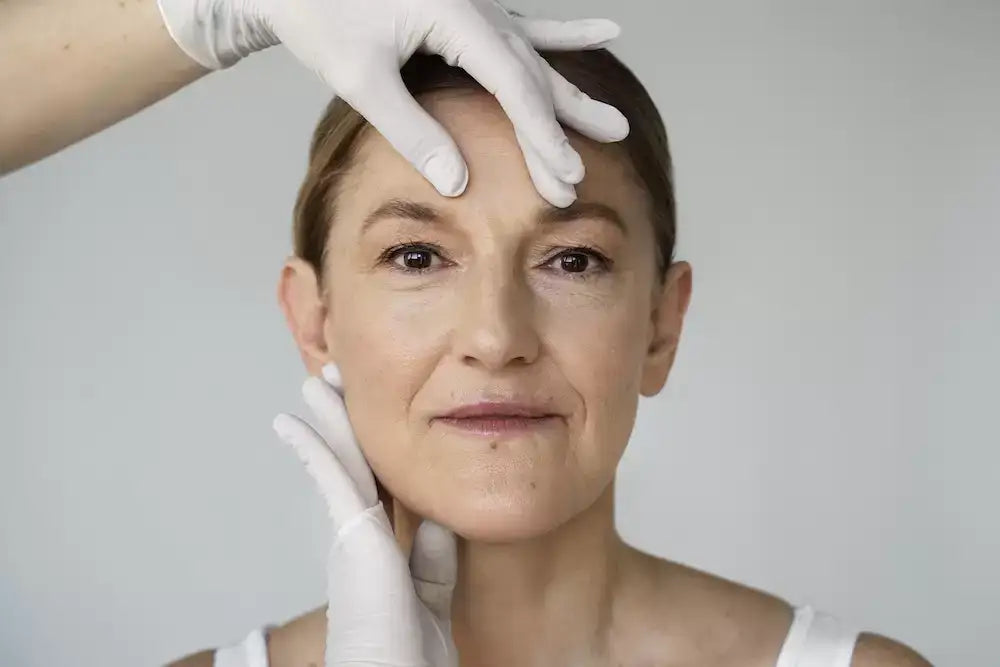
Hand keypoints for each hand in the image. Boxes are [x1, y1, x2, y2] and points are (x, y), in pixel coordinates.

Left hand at [156, 0, 629, 205]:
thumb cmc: (317, 15)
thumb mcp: (361, 78)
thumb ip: (412, 130)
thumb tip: (459, 183)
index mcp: (452, 13)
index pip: (512, 83)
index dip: (539, 133)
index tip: (561, 173)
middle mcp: (474, 4)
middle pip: (530, 73)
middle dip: (558, 127)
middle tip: (586, 171)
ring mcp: (475, 4)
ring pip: (534, 56)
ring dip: (570, 95)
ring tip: (614, 124)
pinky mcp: (467, 11)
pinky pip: (525, 28)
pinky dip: (561, 37)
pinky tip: (604, 33)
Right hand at [272, 363, 457, 665]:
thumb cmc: (411, 649)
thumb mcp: (431, 589)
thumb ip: (432, 553)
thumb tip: (436, 515)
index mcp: (384, 544)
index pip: (380, 480)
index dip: (374, 446)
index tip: (372, 416)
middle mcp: (364, 532)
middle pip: (359, 459)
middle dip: (348, 417)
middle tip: (336, 380)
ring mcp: (355, 530)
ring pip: (344, 457)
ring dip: (329, 416)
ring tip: (315, 380)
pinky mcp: (353, 532)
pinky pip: (332, 476)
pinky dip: (313, 445)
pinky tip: (288, 421)